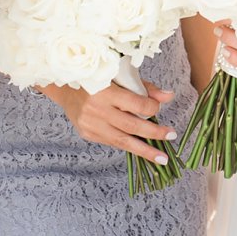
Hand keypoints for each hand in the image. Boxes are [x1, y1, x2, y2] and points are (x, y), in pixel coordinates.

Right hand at [46, 80, 176, 164]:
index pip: (136, 104)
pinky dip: (129, 145)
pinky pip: (113, 142)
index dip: (152, 107)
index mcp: (106, 90)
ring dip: (145, 150)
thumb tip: (169, 96)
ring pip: (123, 141)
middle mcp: (97, 109)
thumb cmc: (98, 78)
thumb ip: (144, 87)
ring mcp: (91, 124)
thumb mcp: (120, 76)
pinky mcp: (88, 134)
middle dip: (154, 133)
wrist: (65, 87)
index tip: (159, 107)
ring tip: (162, 158)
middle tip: (172, 135)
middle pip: (132, 125)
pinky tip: (142, 149)